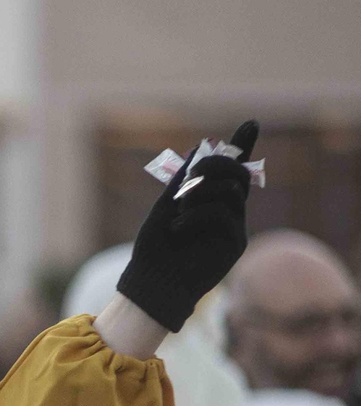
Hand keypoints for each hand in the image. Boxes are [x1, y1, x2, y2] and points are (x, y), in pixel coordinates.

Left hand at [116, 119, 257, 332]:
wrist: (153, 283)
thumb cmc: (154, 248)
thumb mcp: (165, 206)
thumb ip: (183, 180)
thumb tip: (200, 149)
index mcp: (211, 201)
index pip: (232, 170)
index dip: (243, 146)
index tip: (251, 122)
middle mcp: (228, 212)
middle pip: (237, 174)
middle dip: (214, 165)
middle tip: (188, 178)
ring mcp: (234, 227)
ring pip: (230, 191)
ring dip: (199, 194)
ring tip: (178, 213)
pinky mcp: (235, 244)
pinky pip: (223, 214)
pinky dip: (196, 216)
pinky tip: (179, 229)